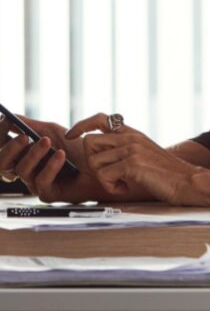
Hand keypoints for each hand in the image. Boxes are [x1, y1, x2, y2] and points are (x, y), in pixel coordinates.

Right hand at [0, 114, 115, 201]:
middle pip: (3, 163)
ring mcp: (34, 183)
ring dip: (34, 154)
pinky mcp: (47, 194)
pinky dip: (50, 166)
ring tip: (48, 141)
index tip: (6, 122)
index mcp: (22, 155)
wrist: (98, 162)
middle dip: (11, 149)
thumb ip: (29, 124)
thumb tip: (9, 116)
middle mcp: (25, 170)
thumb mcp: (51, 130)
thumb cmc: (75, 147)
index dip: (2, 135)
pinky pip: (41, 181)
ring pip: (22, 170)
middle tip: (24, 137)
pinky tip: (60, 155)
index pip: (2, 148)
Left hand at [66, 113, 199, 204]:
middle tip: (109, 175)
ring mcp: (131, 148)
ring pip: (94, 161)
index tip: (71, 135)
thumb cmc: (166, 173)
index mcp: (131, 132)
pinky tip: (126, 188)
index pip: (99, 118)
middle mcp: (129, 136)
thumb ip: (125, 148)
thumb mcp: (144, 153)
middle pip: (89, 142)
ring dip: (103, 178)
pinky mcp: (133, 163)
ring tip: (121, 183)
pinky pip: (104, 175)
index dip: (81, 125)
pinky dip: (111, 187)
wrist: (188, 181)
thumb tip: (100, 153)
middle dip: (92, 162)